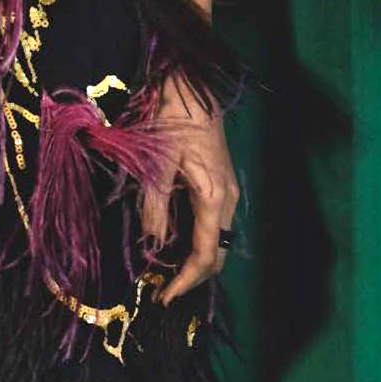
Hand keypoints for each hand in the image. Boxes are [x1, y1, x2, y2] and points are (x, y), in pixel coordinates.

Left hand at [139, 71, 238, 306]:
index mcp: (214, 199)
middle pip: (215, 253)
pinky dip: (194, 237)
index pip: (205, 257)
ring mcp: (226, 190)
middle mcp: (227, 200)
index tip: (163, 297)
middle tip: (161, 285)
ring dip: (192, 256)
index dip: (185, 282)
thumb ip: (155, 206)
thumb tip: (153, 245)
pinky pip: (211, 221)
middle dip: (191, 275)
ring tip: (163, 266)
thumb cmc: (173, 119)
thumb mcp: (157, 163)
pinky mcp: (219, 179)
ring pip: (214, 238)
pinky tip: (172, 235)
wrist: (192, 84)